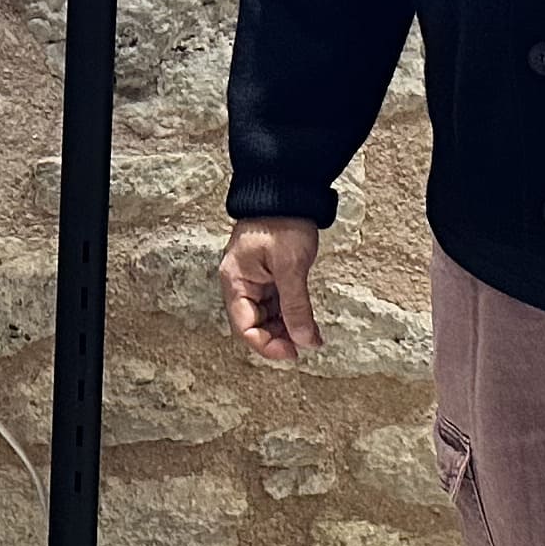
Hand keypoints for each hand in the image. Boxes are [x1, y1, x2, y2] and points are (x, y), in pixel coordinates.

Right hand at [220, 218, 322, 364]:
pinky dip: (289, 314)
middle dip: (277, 338)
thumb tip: (305, 341)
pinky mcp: (268, 275)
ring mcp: (254, 280)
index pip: (244, 327)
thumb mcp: (291, 268)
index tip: (292, 353)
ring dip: (285, 328)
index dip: (266, 346)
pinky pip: (275, 303)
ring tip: (308, 334)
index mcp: (235, 281)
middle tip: (305, 345)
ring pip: (266, 316)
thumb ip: (296, 306)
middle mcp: (241, 284)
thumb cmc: (282, 222)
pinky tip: (305, 320)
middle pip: (254, 324)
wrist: (287, 192)